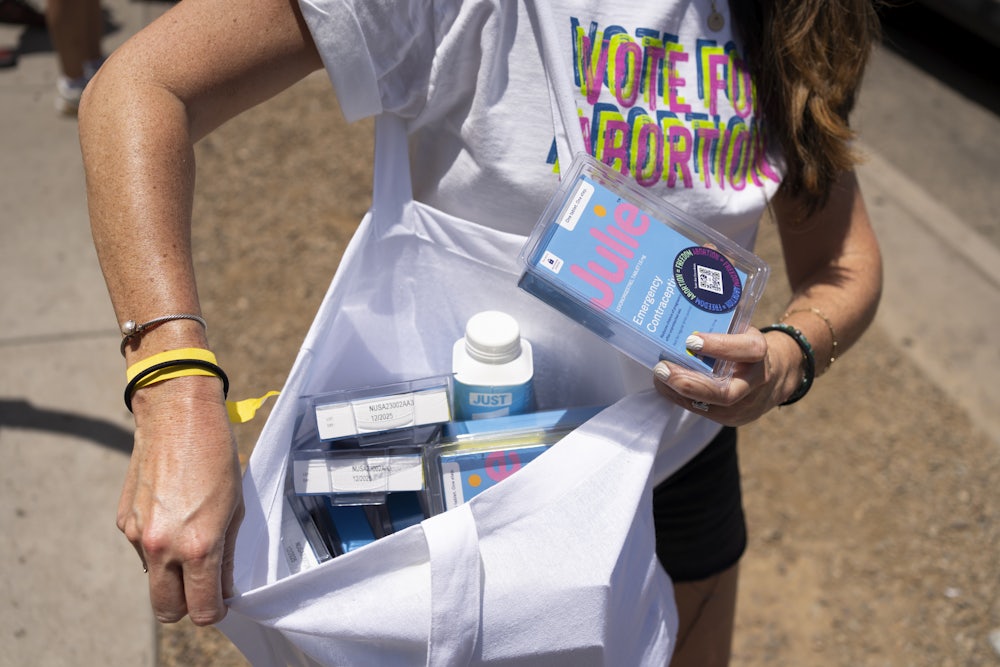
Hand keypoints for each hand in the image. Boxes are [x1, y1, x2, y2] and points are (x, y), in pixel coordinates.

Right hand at [117, 376, 243, 624]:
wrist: (176, 416)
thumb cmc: (215, 455)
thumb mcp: (235, 508)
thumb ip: (227, 555)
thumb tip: (224, 588)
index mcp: (196, 546)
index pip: (202, 608)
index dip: (216, 610)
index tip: (222, 599)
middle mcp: (161, 547)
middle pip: (167, 611)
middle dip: (187, 606)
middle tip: (205, 585)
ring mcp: (137, 536)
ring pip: (153, 580)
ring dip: (170, 573)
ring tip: (191, 535)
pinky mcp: (123, 522)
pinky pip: (141, 552)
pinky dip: (157, 546)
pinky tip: (173, 515)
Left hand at [652, 329, 803, 425]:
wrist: (775, 376)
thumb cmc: (746, 345)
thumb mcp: (741, 328)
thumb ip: (722, 319)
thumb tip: (689, 297)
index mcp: (759, 352)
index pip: (745, 350)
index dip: (719, 346)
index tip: (691, 340)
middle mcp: (754, 382)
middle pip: (724, 393)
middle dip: (689, 383)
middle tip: (662, 369)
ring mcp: (744, 405)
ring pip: (709, 406)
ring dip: (678, 392)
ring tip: (659, 377)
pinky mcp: (732, 418)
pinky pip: (703, 411)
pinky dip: (681, 398)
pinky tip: (666, 385)